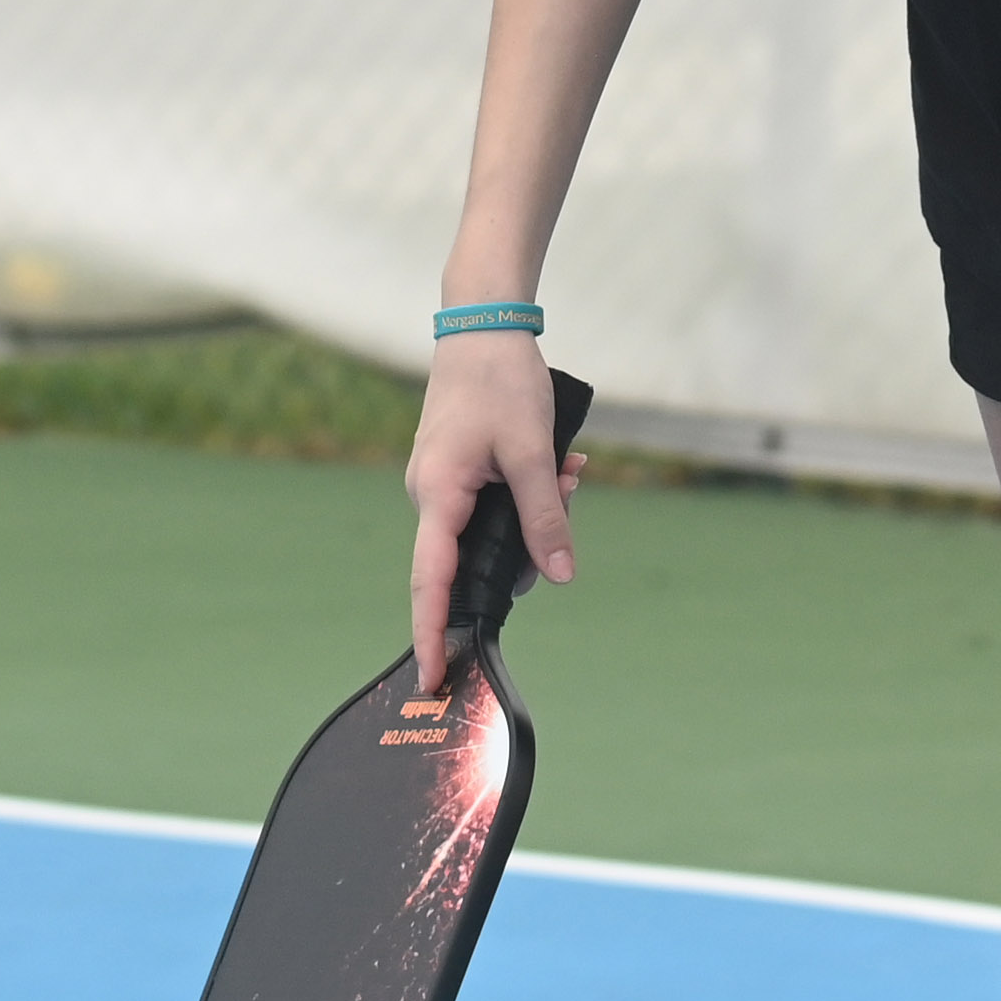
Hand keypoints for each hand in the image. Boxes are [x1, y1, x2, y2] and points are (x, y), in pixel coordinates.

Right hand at [403, 325, 578, 694]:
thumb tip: (560, 573)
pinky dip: (529, 488)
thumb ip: (545, 515)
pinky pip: (493, 499)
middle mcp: (430, 495)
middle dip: (525, 545)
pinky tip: (564, 460)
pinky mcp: (457, 469)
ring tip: (570, 467)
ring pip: (491, 525)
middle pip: (472, 555)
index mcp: (437, 495)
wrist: (483, 324)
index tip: (431, 677)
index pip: (431, 581)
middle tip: (568, 492)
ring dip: (536, 507)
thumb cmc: (501, 380)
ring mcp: (441, 483)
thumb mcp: (532, 451)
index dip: (431, 632)